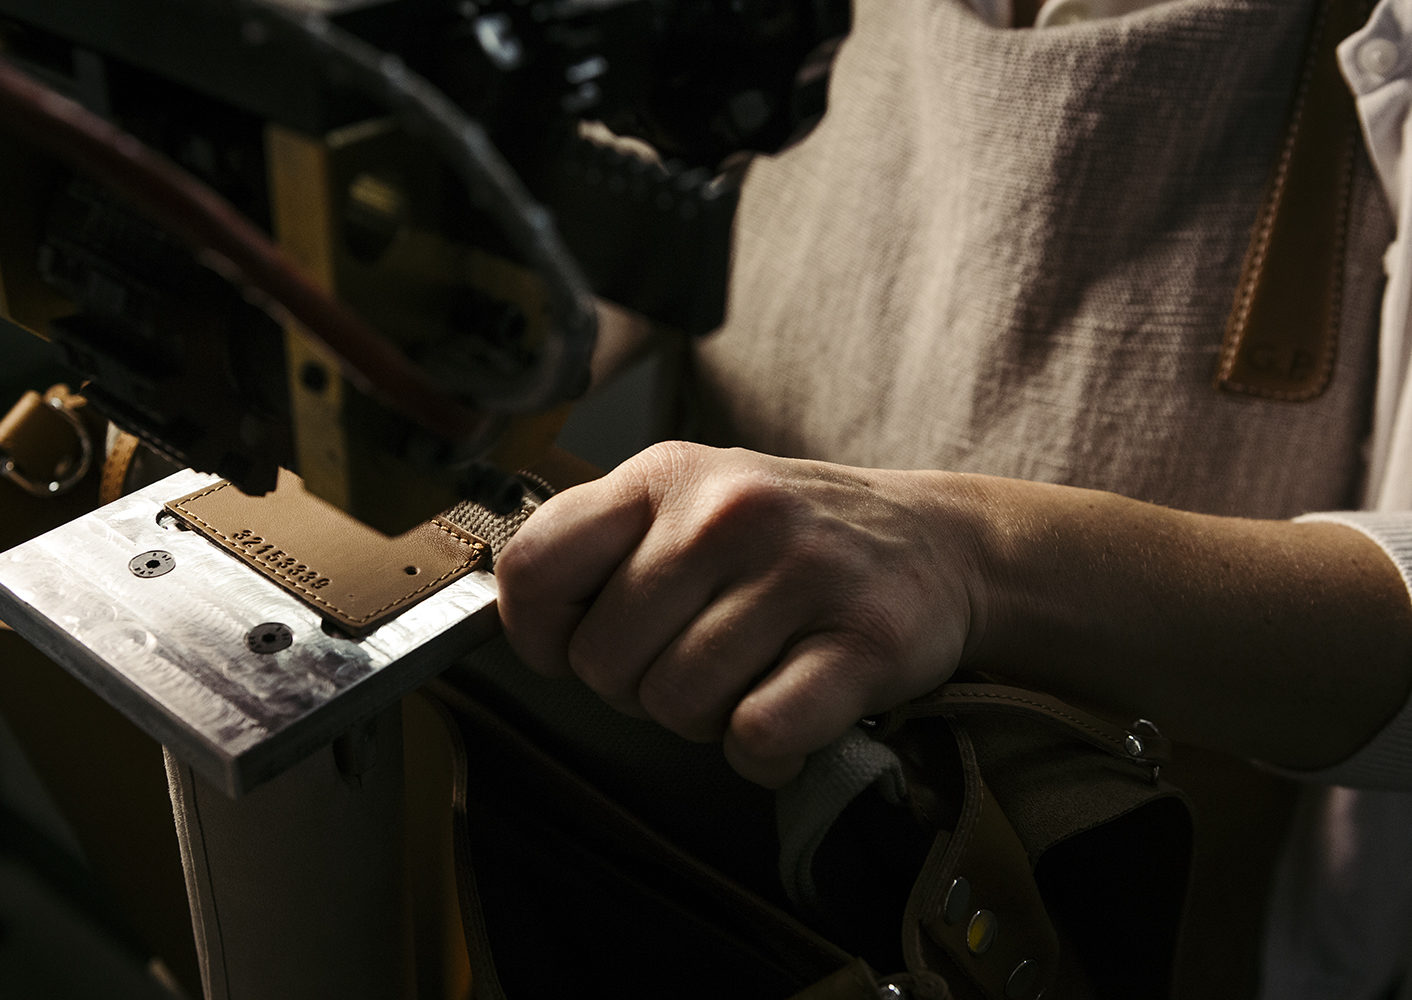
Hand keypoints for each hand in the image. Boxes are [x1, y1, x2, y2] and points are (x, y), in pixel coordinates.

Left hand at [495, 442, 991, 785]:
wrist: (937, 542)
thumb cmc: (791, 538)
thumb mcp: (691, 502)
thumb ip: (605, 547)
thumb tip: (521, 622)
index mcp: (666, 476)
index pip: (534, 566)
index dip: (536, 634)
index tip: (574, 647)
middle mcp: (728, 512)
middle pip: (603, 660)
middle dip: (637, 686)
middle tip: (696, 659)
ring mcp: (799, 573)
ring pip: (677, 704)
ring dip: (704, 718)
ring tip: (751, 675)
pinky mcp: (862, 641)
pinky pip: (758, 733)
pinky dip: (762, 751)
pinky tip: (788, 712)